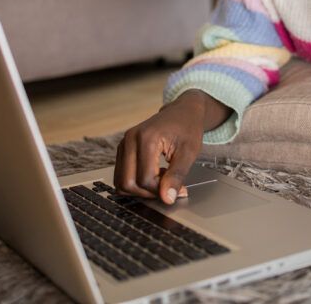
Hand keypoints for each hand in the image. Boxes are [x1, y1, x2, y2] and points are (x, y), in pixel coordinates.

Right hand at [113, 90, 222, 204]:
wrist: (183, 112)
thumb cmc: (188, 128)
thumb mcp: (189, 153)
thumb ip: (177, 176)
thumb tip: (167, 199)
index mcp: (146, 138)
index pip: (144, 179)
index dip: (160, 191)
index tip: (179, 189)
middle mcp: (130, 139)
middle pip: (127, 183)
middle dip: (148, 192)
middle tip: (168, 186)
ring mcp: (124, 144)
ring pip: (121, 182)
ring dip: (141, 189)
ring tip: (162, 178)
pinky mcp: (123, 149)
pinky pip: (122, 175)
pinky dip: (136, 182)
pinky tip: (154, 174)